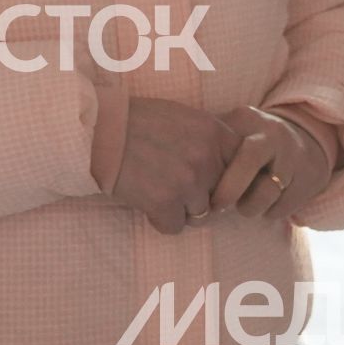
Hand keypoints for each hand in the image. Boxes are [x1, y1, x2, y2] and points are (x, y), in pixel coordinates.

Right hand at [106, 96, 234, 233]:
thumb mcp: (186, 117)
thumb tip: (233, 170)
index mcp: (216, 132)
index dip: (226, 178)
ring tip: (158, 190)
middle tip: (176, 185)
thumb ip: (213, 141)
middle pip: (223, 195)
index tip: (212, 180)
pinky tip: (146, 202)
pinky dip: (160, 220)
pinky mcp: (164, 202)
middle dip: (203, 196)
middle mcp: (207, 157)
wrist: (99, 130)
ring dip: (180, 209)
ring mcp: (188, 182)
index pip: (243, 168)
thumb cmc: (140, 122)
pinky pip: (175, 227)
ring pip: (200, 214)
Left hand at [209, 106, 335, 221]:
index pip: (223, 145)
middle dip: (227, 192)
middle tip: (216, 206)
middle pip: (247, 164)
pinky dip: (269, 213)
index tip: (198, 188)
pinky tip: (265, 205)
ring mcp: (295, 158)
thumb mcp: (233, 130)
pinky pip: (280, 209)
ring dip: (249, 207)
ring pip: (264, 193)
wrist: (308, 144)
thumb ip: (207, 140)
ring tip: (243, 206)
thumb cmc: (254, 143)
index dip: (209, 173)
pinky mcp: (309, 181)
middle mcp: (275, 136)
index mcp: (250, 121)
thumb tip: (171, 161)